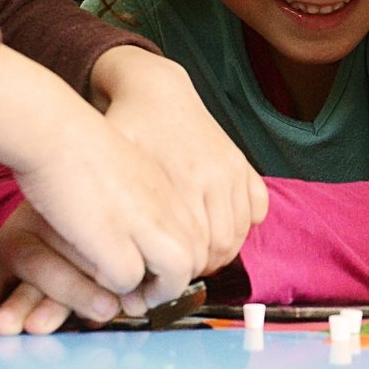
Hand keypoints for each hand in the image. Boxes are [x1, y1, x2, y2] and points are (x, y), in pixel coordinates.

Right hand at [0, 45, 205, 309]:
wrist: (55, 131)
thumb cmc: (79, 146)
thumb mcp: (127, 168)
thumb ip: (142, 196)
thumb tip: (139, 230)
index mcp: (173, 189)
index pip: (200, 238)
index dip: (179, 262)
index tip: (151, 272)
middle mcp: (169, 207)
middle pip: (195, 258)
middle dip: (171, 283)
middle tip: (140, 293)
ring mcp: (148, 224)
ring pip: (175, 275)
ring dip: (151, 290)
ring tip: (124, 292)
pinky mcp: (116, 240)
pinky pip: (128, 280)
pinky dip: (114, 284)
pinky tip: (94, 270)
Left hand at [93, 46, 267, 275]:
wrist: (155, 90)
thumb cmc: (125, 129)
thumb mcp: (110, 163)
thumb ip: (112, 213)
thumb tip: (114, 266)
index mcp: (179, 183)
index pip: (192, 252)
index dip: (177, 275)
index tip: (159, 279)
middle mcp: (212, 178)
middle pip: (220, 247)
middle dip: (199, 267)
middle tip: (176, 271)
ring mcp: (231, 170)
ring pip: (240, 233)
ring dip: (222, 252)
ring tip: (195, 255)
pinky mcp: (241, 164)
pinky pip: (258, 209)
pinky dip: (244, 226)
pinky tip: (220, 227)